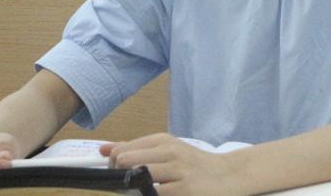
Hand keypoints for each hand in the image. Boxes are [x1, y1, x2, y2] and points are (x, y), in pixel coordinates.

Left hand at [103, 133, 243, 195]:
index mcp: (163, 141)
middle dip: (119, 178)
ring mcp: (178, 172)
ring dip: (132, 190)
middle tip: (128, 187)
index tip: (120, 175)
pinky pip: (153, 195)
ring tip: (141, 192)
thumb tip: (102, 149)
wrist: (228, 176)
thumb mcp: (168, 150)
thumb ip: (135, 149)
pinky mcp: (184, 190)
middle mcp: (170, 152)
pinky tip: (153, 195)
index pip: (122, 150)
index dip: (113, 167)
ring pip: (138, 178)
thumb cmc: (193, 165)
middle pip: (126, 162)